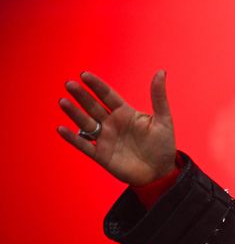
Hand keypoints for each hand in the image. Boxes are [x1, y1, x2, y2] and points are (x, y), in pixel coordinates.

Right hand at [57, 70, 177, 185]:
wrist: (161, 172)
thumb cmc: (163, 145)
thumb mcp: (163, 119)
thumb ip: (159, 96)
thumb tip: (161, 71)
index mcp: (126, 113)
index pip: (108, 96)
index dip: (97, 86)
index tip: (84, 75)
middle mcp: (112, 124)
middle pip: (93, 106)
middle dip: (81, 95)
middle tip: (69, 84)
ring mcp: (105, 139)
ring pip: (86, 123)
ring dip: (74, 113)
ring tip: (63, 101)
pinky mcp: (101, 155)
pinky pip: (84, 145)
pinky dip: (72, 138)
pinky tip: (61, 128)